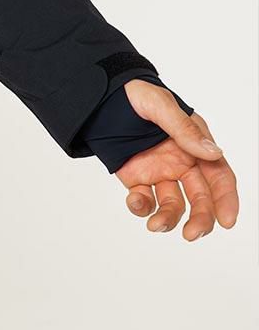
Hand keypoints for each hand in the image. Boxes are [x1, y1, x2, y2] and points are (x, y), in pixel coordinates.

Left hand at [116, 79, 238, 240]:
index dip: (226, 199)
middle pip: (200, 198)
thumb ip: (184, 129)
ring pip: (173, 205)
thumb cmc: (136, 95)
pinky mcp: (136, 179)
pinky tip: (135, 201)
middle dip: (201, 219)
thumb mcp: (161, 105)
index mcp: (194, 144)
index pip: (219, 175)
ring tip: (155, 225)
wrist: (101, 98)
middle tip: (192, 234)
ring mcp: (159, 172)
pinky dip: (141, 207)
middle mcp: (181, 163)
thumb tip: (214, 153)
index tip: (227, 220)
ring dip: (169, 218)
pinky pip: (143, 200)